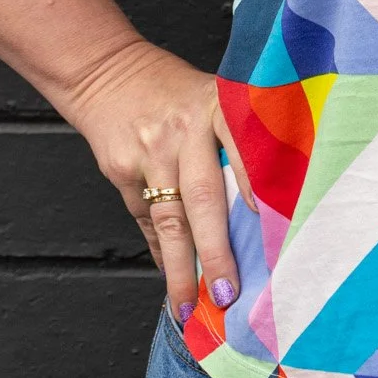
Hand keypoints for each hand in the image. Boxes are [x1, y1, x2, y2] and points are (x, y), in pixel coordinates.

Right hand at [59, 36, 256, 320]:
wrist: (105, 70)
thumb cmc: (174, 93)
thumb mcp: (210, 97)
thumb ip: (232, 142)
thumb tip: (258, 210)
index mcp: (217, 105)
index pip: (242, 144)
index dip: (256, 181)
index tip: (271, 221)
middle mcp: (185, 128)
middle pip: (204, 195)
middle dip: (216, 250)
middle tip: (228, 294)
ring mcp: (151, 150)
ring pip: (169, 218)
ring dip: (180, 268)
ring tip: (189, 307)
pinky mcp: (122, 168)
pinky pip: (145, 219)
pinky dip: (159, 251)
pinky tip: (169, 277)